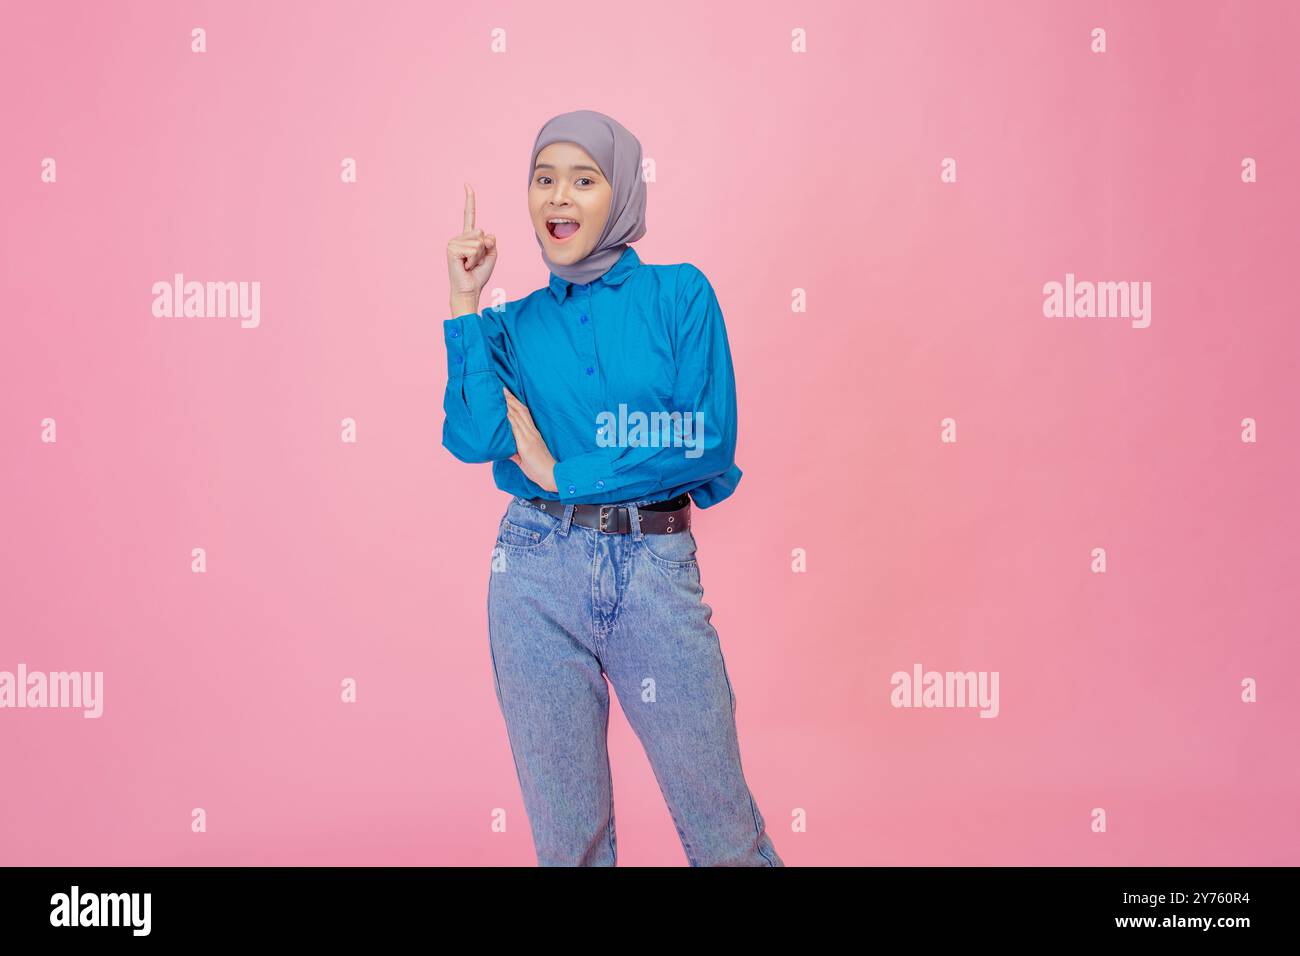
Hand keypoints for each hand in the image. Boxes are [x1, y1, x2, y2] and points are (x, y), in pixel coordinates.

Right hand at [447, 183, 496, 299]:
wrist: (469, 289)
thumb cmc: (478, 274)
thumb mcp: (491, 254)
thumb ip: (491, 241)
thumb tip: (483, 234)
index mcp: (468, 237)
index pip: (469, 215)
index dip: (469, 200)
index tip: (467, 184)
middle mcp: (459, 237)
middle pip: (482, 233)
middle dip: (485, 249)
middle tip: (475, 262)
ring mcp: (454, 242)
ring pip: (479, 241)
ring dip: (479, 256)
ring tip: (470, 265)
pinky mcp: (452, 248)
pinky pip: (474, 248)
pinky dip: (474, 259)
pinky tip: (465, 266)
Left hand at [503, 387, 557, 491]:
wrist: (551, 476)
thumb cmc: (539, 468)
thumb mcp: (525, 457)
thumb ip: (515, 451)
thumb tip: (505, 449)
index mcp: (533, 434)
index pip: (524, 414)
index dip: (516, 403)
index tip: (508, 394)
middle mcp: (532, 433)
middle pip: (521, 411)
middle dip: (511, 399)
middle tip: (503, 388)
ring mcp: (529, 437)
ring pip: (518, 416)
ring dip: (510, 405)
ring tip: (502, 394)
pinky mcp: (526, 444)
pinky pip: (517, 429)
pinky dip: (510, 419)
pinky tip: (505, 411)